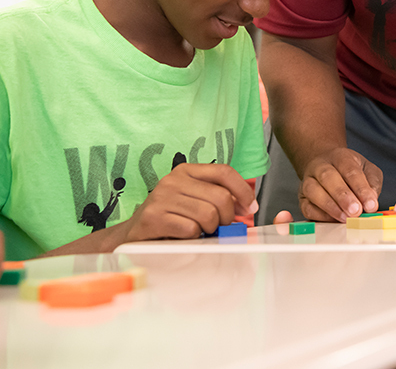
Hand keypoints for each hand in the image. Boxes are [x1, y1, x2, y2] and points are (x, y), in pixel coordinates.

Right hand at [122, 164, 256, 242]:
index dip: (242, 190)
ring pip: (208, 214)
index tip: (250, 207)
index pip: (224, 172)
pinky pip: (191, 229)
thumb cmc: (169, 216)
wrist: (132, 234)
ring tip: (199, 230)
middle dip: (227, 217)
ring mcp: (162, 197)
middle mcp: (173, 180)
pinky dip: (193, 237)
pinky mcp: (153, 217)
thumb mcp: (193, 198)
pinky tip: (183, 235)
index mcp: (186, 171)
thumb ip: (217, 196)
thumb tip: (247, 206)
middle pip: (221, 197)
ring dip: (209, 229)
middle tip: (220, 226)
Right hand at [299, 148, 382, 222]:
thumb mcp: (367, 169)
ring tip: (345, 218)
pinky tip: (333, 220)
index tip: (371, 205)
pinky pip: (307, 207)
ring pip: (313, 191)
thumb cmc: (350, 171)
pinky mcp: (302, 198)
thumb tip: (371, 202)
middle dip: (343, 196)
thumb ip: (372, 182)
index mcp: (339, 156)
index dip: (361, 188)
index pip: (350, 170)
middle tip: (356, 211)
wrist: (327, 167)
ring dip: (330, 206)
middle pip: (328, 177)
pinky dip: (320, 216)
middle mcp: (320, 166)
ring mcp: (308, 181)